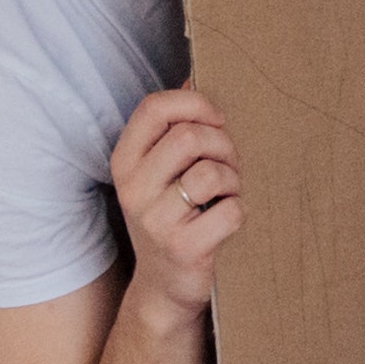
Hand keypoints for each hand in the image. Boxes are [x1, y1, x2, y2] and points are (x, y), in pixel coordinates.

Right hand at [108, 88, 244, 315]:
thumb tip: (193, 75)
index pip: (154, 107)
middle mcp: (133, 189)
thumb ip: (172, 128)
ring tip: (229, 192)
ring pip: (212, 172)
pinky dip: (239, 211)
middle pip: (190, 136)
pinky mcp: (184, 248)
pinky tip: (228, 220)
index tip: (217, 119)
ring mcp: (156, 220)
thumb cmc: (170, 217)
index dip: (194, 103)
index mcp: (125, 161)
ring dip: (234, 179)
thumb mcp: (158, 172)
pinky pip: (230, 210)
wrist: (163, 288)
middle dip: (223, 144)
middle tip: (230, 163)